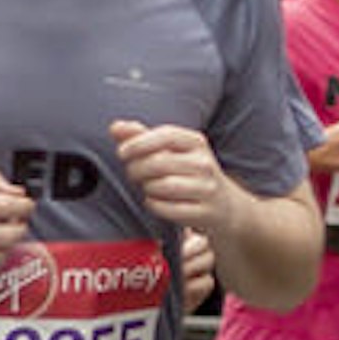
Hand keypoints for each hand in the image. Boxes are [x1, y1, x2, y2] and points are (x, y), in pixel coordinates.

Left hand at [113, 117, 230, 235]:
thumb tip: (115, 127)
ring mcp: (207, 189)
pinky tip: (155, 201)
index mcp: (196, 142)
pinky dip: (154, 205)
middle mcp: (205, 163)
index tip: (121, 152)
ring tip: (147, 186)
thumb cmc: (187, 172)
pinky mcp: (205, 212)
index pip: (165, 135)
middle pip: (159, 163)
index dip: (139, 143)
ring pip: (163, 186)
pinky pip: (168, 209)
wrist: (223, 205)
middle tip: (133, 174)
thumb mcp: (170, 150)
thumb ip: (141, 136)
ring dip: (146, 188)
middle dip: (137, 169)